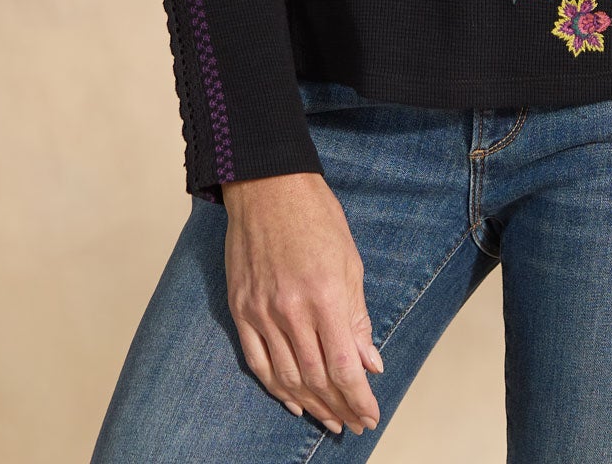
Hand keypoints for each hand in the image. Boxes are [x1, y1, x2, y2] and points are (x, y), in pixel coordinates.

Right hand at [219, 172, 384, 436]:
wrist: (268, 187)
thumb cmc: (317, 217)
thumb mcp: (350, 262)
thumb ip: (357, 318)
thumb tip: (370, 364)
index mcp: (324, 296)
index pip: (344, 366)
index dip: (358, 398)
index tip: (370, 415)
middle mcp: (290, 310)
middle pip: (316, 377)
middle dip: (339, 407)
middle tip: (354, 424)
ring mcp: (261, 312)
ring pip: (286, 377)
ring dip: (311, 404)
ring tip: (329, 420)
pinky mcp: (241, 309)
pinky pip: (256, 362)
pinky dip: (275, 388)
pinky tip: (292, 401)